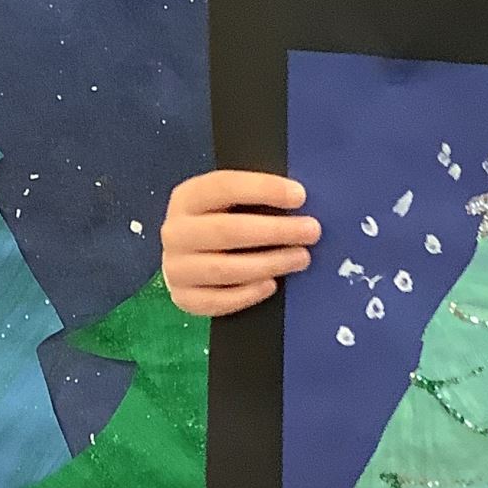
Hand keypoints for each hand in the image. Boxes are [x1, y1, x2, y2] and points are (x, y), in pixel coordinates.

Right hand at [160, 171, 321, 316]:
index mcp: (188, 197)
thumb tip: (301, 197)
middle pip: (227, 231)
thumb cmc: (226, 221)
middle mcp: (176, 231)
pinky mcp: (183, 297)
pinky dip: (247, 294)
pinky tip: (272, 285)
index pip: (223, 187)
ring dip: (268, 264)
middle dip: (275, 231)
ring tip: (301, 258)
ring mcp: (175, 267)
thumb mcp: (235, 201)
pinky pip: (216, 301)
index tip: (300, 196)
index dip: (263, 189)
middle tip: (311, 231)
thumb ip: (260, 198)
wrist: (193, 257)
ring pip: (223, 268)